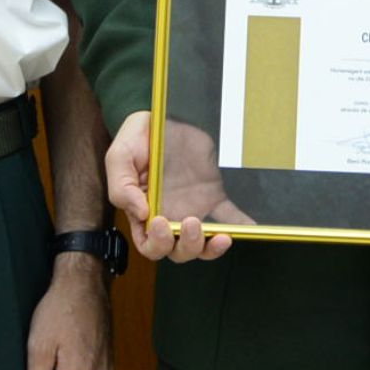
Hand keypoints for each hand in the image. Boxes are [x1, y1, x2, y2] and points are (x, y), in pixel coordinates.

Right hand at [106, 112, 245, 260]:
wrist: (161, 118)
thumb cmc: (136, 140)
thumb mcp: (119, 157)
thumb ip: (122, 186)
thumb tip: (142, 214)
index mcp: (145, 212)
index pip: (149, 245)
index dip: (156, 243)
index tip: (160, 222)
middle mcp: (170, 216)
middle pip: (178, 251)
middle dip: (187, 246)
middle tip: (191, 223)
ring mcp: (194, 208)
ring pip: (203, 243)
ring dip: (211, 247)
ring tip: (220, 236)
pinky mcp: (213, 196)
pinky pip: (229, 216)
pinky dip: (239, 224)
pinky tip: (249, 226)